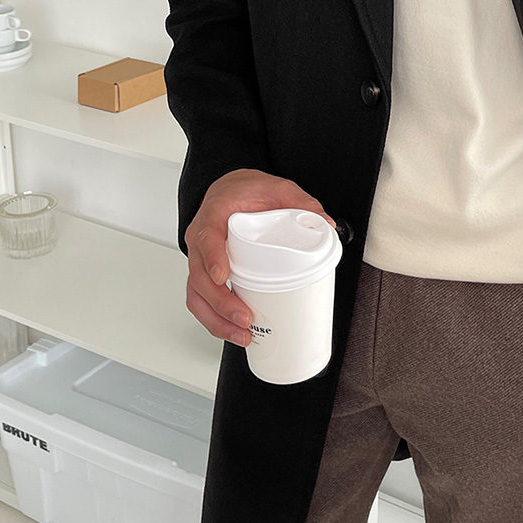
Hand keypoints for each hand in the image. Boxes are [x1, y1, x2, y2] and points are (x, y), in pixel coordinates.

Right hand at [183, 168, 336, 344]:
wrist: (229, 189)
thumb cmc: (245, 190)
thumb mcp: (276, 188)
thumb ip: (301, 202)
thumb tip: (325, 223)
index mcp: (213, 216)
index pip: (206, 238)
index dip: (213, 258)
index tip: (223, 276)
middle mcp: (201, 240)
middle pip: (199, 277)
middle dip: (220, 303)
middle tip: (245, 318)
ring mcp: (201, 259)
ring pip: (197, 294)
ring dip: (215, 319)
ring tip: (241, 335)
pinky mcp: (206, 274)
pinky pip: (201, 300)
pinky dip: (214, 320)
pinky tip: (234, 332)